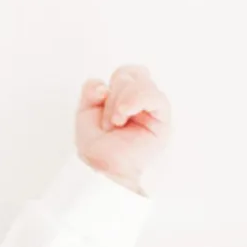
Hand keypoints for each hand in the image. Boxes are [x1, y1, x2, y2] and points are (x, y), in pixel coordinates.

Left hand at [74, 63, 171, 194]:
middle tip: (108, 122)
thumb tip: (102, 84)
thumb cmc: (97, 150)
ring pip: (141, 81)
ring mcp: (151, 108)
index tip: (97, 101)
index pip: (121, 74)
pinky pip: (155, 96)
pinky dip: (138, 99)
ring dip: (121, 102)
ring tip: (116, 123)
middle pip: (129, 74)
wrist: (104, 172)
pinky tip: (125, 113)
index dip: (105, 85)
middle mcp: (139, 101)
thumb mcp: (84, 115)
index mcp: (123, 98)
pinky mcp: (162, 119)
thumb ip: (90, 92)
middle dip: (112, 97)